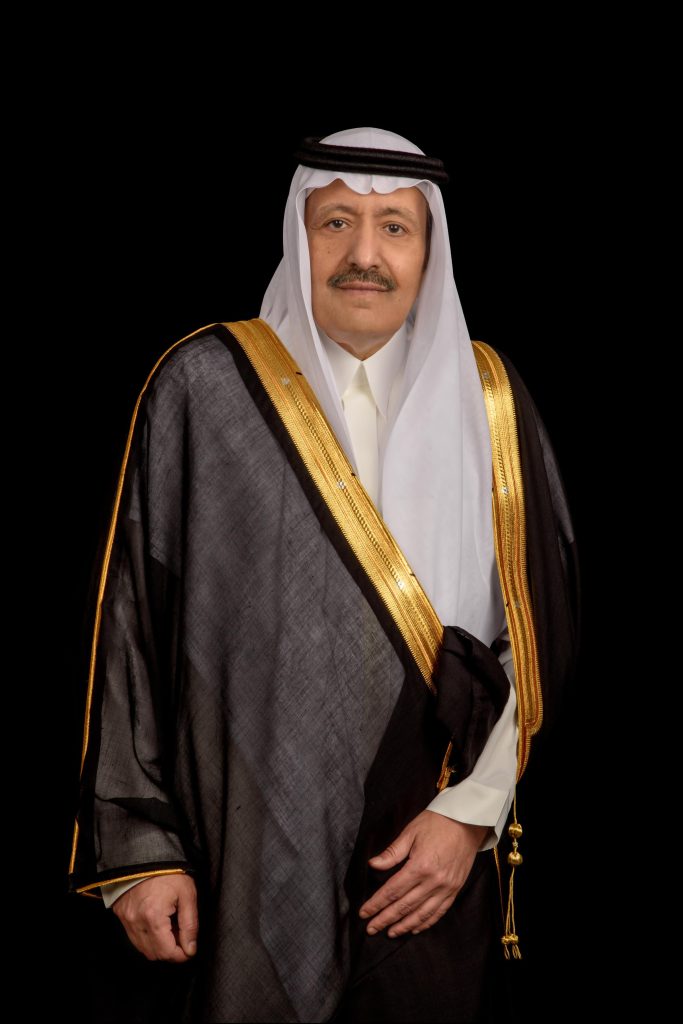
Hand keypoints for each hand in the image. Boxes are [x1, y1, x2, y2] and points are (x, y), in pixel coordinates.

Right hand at [112, 874, 198, 961]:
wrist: (146, 856)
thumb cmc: (169, 873)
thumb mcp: (187, 895)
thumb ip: (190, 925)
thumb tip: (191, 949)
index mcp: (154, 917)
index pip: (167, 952)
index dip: (181, 956)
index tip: (190, 949)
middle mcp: (136, 922)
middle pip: (154, 954)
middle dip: (171, 952)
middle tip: (181, 937)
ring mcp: (126, 920)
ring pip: (143, 949)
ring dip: (158, 947)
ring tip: (170, 929)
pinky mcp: (121, 916)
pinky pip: (134, 938)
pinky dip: (147, 938)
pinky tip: (158, 925)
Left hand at [359, 810, 486, 937]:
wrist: (467, 822)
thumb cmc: (436, 823)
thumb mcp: (410, 833)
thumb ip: (392, 853)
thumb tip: (373, 865)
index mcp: (420, 866)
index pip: (392, 891)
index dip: (376, 904)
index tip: (364, 913)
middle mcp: (433, 881)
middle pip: (404, 906)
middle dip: (385, 919)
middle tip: (371, 929)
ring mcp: (446, 888)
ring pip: (422, 914)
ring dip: (404, 926)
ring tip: (390, 933)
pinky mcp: (455, 889)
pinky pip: (439, 912)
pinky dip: (425, 923)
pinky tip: (415, 928)